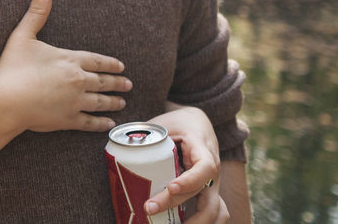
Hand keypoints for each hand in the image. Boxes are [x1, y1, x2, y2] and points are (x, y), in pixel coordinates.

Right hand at [0, 0, 130, 133]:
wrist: (7, 101)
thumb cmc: (12, 67)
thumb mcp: (22, 35)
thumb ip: (36, 13)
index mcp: (69, 59)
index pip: (97, 61)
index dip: (110, 63)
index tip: (120, 66)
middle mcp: (78, 80)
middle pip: (103, 81)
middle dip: (117, 82)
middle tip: (128, 84)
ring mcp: (75, 102)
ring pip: (101, 101)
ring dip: (113, 101)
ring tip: (122, 102)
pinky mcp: (69, 120)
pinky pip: (91, 122)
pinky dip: (102, 122)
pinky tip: (109, 123)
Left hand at [145, 106, 223, 221]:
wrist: (198, 123)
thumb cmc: (179, 123)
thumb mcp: (164, 123)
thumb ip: (146, 135)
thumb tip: (121, 148)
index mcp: (203, 150)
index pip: (205, 168)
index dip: (190, 181)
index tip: (171, 187)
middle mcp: (213, 171)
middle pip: (204, 196)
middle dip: (177, 205)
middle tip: (149, 208)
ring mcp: (213, 184)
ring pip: (216, 211)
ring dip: (196, 223)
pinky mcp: (208, 193)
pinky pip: (213, 212)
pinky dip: (201, 222)